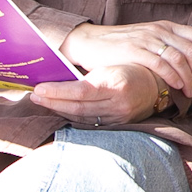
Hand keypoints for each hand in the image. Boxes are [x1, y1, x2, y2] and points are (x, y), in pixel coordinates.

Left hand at [32, 63, 164, 126]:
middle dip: (53, 102)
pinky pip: (90, 123)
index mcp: (116, 84)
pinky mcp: (119, 125)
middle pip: (78, 107)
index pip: (81, 91)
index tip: (39, 89)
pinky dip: (72, 117)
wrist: (157, 85)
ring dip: (59, 110)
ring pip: (82, 117)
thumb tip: (56, 76)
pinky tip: (61, 110)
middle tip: (34, 96)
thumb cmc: (131, 69)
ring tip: (42, 102)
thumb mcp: (111, 66)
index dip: (57, 92)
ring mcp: (119, 117)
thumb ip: (88, 75)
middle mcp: (119, 104)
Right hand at [61, 21, 191, 97]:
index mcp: (167, 26)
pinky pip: (162, 64)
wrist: (90, 42)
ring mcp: (148, 39)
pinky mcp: (134, 50)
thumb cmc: (121, 46)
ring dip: (190, 78)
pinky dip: (174, 77)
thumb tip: (190, 65)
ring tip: (191, 92)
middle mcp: (161, 30)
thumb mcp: (149, 40)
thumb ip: (168, 47)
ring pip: (181, 59)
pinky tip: (177, 87)